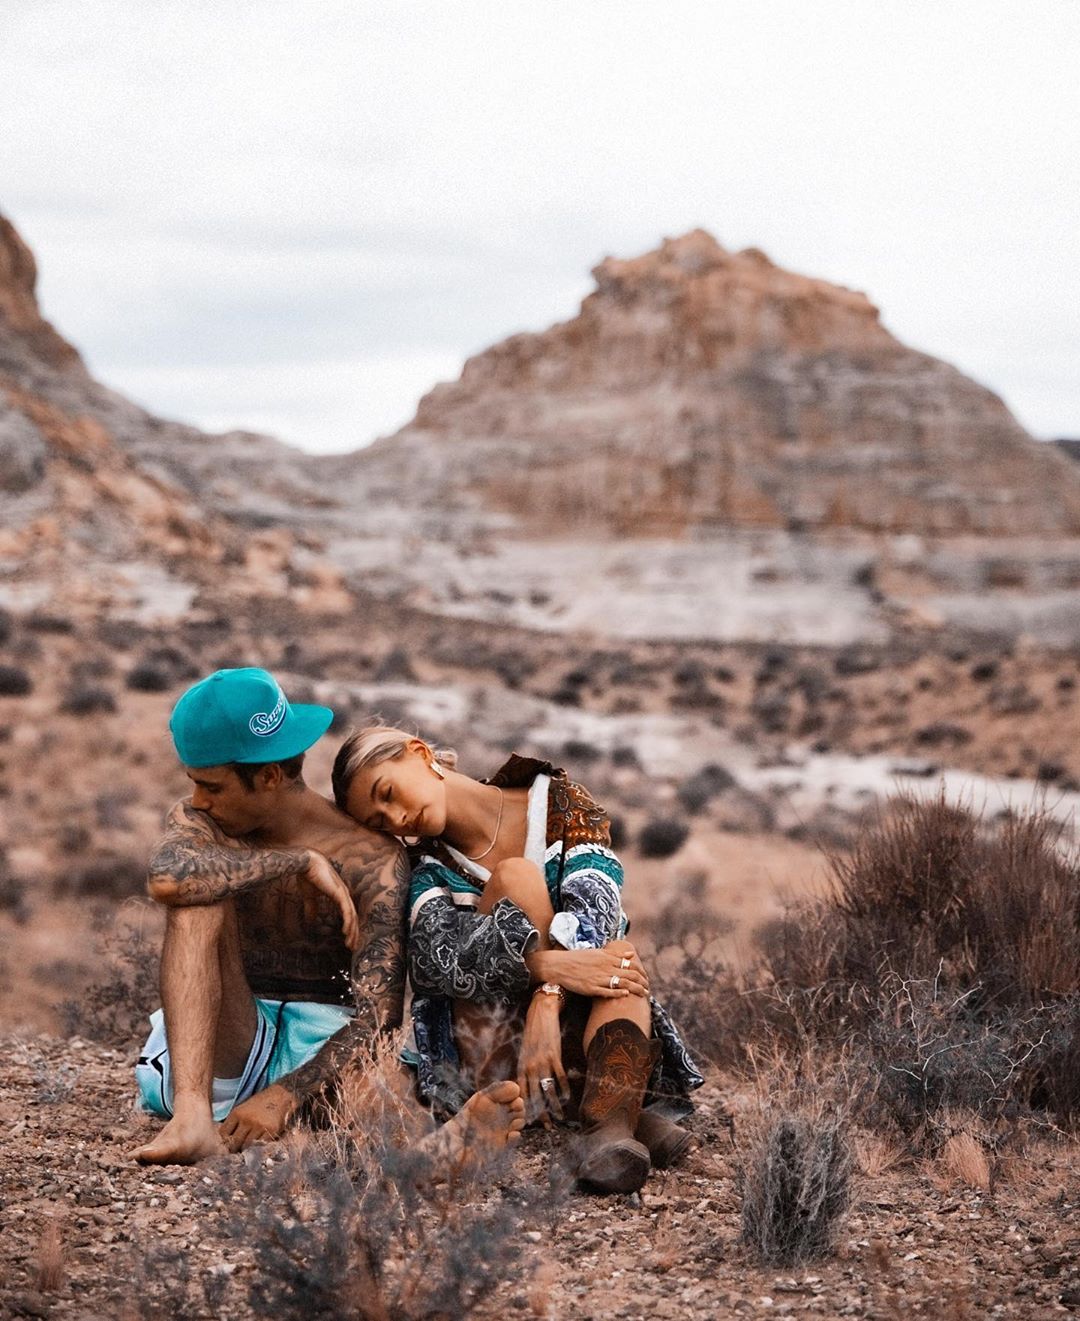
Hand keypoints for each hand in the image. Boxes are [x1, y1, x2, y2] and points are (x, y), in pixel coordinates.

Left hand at [219, 1083, 298, 1151]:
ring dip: (246, 1150)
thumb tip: (225, 1141)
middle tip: (237, 1151)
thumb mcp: (243, 1109)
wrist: (280, 1094)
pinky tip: (258, 1146)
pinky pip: (260, 1146)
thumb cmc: (259, 1103)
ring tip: (247, 1150)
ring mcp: (259, 1126)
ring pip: (246, 1147)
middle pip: (234, 1143)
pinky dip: (258, 1148)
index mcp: (237, 1113)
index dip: (225, 1141)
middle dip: (234, 1149)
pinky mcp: (271, 1131)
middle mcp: (247, 1120)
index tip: (228, 1144)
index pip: (223, 1134)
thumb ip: (234, 1123)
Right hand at [303, 850, 359, 950]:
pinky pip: (347, 910)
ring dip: (352, 931)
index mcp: (339, 896)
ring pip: (352, 916)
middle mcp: (344, 895)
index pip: (348, 915)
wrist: (306, 863)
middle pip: (353, 918)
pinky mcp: (339, 892)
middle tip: (351, 947)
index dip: (349, 928)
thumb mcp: (310, 897)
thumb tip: (310, 921)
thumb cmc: (308, 876)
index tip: (347, 940)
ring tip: (349, 943)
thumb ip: (312, 908)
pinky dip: (348, 921)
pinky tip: (346, 931)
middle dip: (353, 933)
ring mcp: (343, 893)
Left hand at [517, 994, 568, 1126]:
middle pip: (535, 1096)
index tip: (531, 1122)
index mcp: (522, 1067)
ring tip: (561, 1117)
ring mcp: (542, 1062)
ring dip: (555, 1105)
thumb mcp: (525, 1053)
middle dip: (542, 1113)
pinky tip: (568, 1097)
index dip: (527, 1108)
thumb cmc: (533, 1034)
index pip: (523, 1094)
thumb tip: (529, 1086)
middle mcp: (530, 1067)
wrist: (541, 1014)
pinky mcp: (554, 1056)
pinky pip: (560, 1077)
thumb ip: (526, 1069)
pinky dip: (565, 1088)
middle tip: (548, 1127)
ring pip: (548, 1090)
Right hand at [544, 941, 648, 998]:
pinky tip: (626, 995)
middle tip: (647, 988)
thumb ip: (615, 954)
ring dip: (635, 989)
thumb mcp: (598, 952)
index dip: (641, 972)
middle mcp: (605, 967)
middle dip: (642, 982)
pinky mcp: (592, 988)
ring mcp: (599, 978)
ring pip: (622, 984)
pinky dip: (618, 993)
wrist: (560, 966)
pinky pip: (608, 992)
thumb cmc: (578, 958)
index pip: (631, 964)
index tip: (646, 978)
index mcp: (607, 958)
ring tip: (643, 994)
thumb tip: (631, 953)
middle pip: (630, 975)